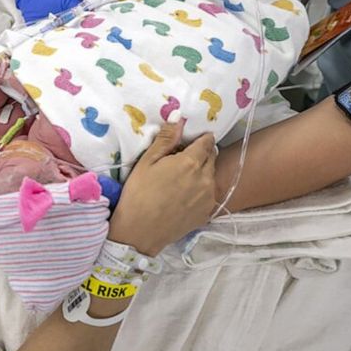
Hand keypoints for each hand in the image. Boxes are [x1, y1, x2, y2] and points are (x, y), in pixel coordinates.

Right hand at [107, 120, 216, 255]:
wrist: (140, 231)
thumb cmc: (138, 192)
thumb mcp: (147, 162)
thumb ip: (166, 139)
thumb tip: (179, 118)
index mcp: (191, 163)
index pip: (207, 142)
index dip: (200, 138)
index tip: (190, 141)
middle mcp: (206, 179)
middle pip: (212, 158)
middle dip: (201, 154)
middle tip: (182, 159)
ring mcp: (208, 198)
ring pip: (211, 176)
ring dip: (202, 172)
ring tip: (181, 179)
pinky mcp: (207, 213)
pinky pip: (208, 194)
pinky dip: (200, 190)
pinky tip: (183, 196)